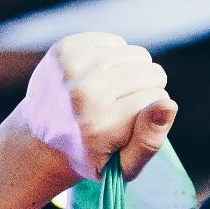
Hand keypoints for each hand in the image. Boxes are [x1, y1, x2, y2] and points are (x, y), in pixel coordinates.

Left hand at [15, 33, 176, 181]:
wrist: (41, 140)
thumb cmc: (92, 155)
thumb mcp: (123, 166)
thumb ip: (150, 141)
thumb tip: (168, 104)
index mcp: (100, 126)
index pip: (159, 100)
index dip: (152, 115)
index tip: (130, 127)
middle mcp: (84, 93)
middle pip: (152, 74)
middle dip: (146, 91)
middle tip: (121, 110)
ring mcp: (72, 67)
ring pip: (138, 55)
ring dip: (133, 73)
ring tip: (113, 94)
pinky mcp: (65, 48)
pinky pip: (118, 42)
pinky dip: (115, 58)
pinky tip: (99, 78)